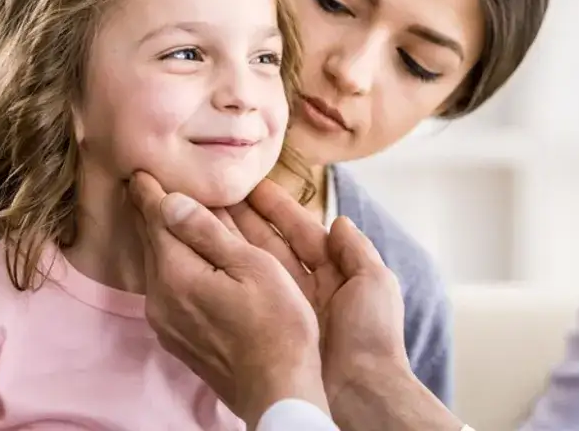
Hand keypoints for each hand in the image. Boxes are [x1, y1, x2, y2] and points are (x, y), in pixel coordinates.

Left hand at [126, 172, 328, 425]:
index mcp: (176, 273)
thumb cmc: (277, 326)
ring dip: (166, 238)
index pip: (155, 218)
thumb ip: (207, 232)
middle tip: (151, 183)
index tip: (141, 169)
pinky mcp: (177, 336)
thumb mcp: (252, 266)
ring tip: (173, 214)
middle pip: (151, 241)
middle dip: (154, 211)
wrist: (277, 391)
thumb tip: (170, 200)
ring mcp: (165, 321)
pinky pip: (167, 287)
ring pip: (158, 265)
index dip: (150, 190)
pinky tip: (191, 258)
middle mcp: (160, 298)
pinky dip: (175, 265)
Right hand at [229, 183, 452, 428]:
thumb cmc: (371, 337)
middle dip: (246, 220)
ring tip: (203, 218)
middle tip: (216, 195)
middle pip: (272, 245)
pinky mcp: (270, 332)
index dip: (277, 208)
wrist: (359, 393)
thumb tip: (339, 221)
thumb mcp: (375, 284)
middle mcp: (309, 290)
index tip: (252, 185)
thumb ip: (357, 251)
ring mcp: (288, 311)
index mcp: (336, 275)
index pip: (301, 232)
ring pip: (255, 268)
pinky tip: (207, 262)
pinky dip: (230, 278)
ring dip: (232, 243)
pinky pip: (248, 298)